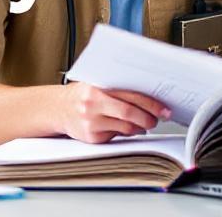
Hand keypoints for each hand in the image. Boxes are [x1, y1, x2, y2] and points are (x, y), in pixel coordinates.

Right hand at [57, 82, 171, 143]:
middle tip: (158, 119)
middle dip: (148, 117)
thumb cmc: (82, 95)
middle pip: (129, 113)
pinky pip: (117, 136)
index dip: (151, 104)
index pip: (130, 96)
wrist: (58, 109)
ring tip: (146, 124)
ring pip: (125, 128)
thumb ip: (118, 88)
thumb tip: (148, 98)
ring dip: (140, 127)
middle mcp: (92, 104)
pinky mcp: (91, 137)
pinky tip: (130, 129)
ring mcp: (91, 122)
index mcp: (97, 87)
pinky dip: (127, 133)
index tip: (163, 109)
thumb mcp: (97, 84)